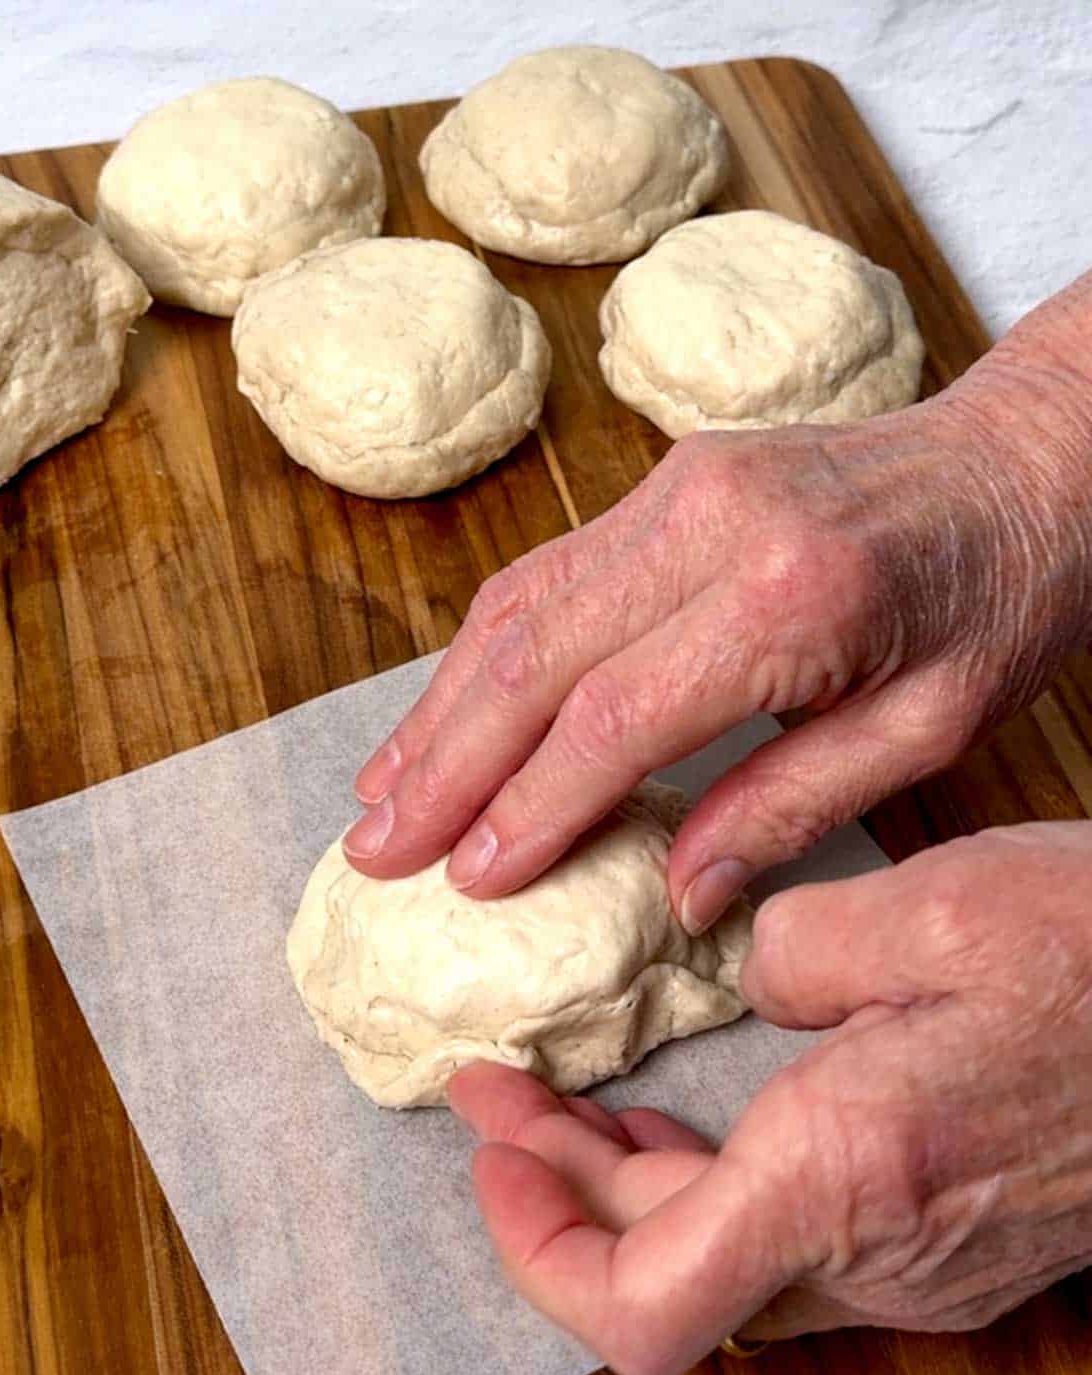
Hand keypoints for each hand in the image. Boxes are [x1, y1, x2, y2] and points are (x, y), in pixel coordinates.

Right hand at [344, 275, 1091, 930]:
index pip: (616, 717)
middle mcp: (713, 525)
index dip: (530, 806)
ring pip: (521, 609)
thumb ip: (792, 807)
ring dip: (441, 709)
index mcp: (791, 595)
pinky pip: (549, 573)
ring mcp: (679, 490)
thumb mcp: (931, 728)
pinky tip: (443, 710)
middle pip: (537, 659)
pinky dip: (483, 650)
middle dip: (445, 766)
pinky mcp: (666, 483)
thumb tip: (680, 898)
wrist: (1034, 452)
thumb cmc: (1005, 595)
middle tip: (374, 852)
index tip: (467, 881)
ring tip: (380, 795)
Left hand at [449, 823, 1091, 1374]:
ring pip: (719, 1263)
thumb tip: (743, 968)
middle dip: (555, 1190)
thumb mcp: (936, 907)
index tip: (490, 1143)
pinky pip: (786, 1243)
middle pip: (658, 1278)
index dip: (534, 1247)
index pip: (640, 1307)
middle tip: (498, 1094)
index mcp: (848, 1173)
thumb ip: (792, 944)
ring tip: (560, 1101)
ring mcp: (914, 1267)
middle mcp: (873, 1253)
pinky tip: (683, 1123)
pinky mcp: (942, 1246)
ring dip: (626, 1193)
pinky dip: (707, 1190)